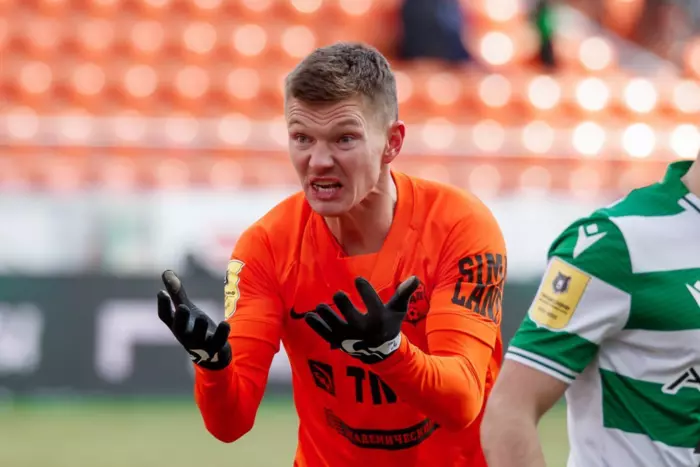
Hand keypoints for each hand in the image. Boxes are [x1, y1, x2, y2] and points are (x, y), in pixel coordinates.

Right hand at [157, 270, 231, 369]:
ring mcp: (200, 343)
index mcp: (177, 325)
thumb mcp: (186, 309)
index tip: (161, 292)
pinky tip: (224, 323)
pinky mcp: (216, 347)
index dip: (163, 305)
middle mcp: (186, 335)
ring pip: (199, 336)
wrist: (210, 355)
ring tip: (202, 318)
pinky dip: (222, 333)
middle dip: (181, 319)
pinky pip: (219, 341)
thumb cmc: (194, 328)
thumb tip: (166, 271)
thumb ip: (177, 293)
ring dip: (201, 327)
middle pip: (180, 328)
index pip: (165, 317)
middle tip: (183, 307)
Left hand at [305, 276, 419, 363]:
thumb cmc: (389, 324)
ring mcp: (349, 337)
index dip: (364, 289)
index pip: (371, 301)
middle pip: (351, 315)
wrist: (380, 352)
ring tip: (320, 306)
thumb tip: (415, 277)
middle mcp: (363, 328)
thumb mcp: (397, 310)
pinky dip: (316, 325)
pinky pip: (325, 333)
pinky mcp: (338, 342)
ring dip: (326, 316)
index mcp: (378, 318)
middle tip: (338, 295)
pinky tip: (309, 315)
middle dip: (344, 304)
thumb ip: (403, 293)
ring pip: (335, 326)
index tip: (358, 280)